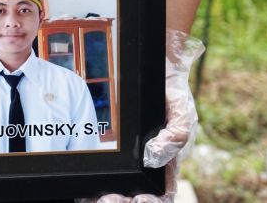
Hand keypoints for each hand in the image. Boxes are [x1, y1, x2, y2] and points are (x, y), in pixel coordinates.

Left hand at [83, 29, 204, 202]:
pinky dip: (94, 183)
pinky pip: (103, 171)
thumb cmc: (173, 99)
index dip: (150, 202)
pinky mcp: (114, 151)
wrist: (157, 76)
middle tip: (107, 200)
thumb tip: (152, 156)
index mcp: (167, 165)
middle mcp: (147, 167)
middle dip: (122, 202)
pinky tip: (84, 189)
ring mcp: (130, 160)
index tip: (139, 199)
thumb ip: (174, 136)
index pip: (161, 194)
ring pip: (118, 188)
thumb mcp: (182, 114)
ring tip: (97, 199)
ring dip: (106, 197)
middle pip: (135, 196)